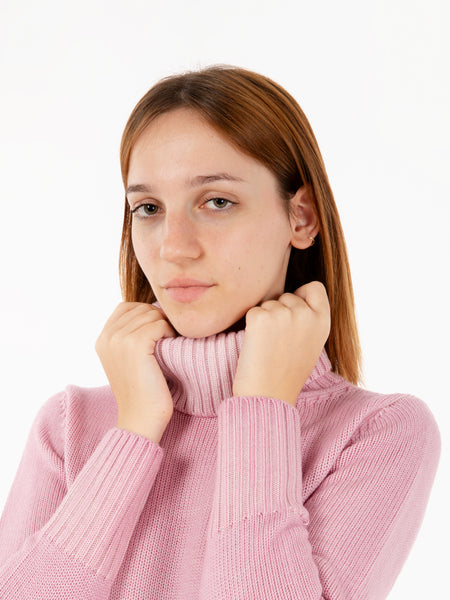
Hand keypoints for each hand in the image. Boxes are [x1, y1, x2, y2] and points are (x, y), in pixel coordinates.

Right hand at [95, 302, 176, 441]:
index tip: (157, 332)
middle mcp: (107, 337)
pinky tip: (171, 347)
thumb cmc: (142, 391)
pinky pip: (159, 323)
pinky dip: (170, 332)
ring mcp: (119, 339)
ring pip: (151, 314)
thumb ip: (131, 335)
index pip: (126, 307)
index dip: (146, 314)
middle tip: (167, 339)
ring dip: (165, 326)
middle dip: (158, 319)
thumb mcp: (128, 360)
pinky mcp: (135, 344)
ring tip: (168, 344)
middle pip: (140, 308)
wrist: (141, 419)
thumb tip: (153, 311)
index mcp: (102, 339)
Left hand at [232, 282, 330, 405]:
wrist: (268, 396)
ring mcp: (283, 314)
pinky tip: (257, 346)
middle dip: (280, 311)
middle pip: (287, 296)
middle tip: (278, 342)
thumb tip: (296, 298)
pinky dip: (251, 326)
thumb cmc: (287, 374)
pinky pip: (252, 311)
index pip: (315, 288)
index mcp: (323, 321)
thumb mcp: (311, 344)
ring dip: (265, 320)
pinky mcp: (260, 318)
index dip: (302, 296)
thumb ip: (309, 320)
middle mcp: (306, 314)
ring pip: (268, 304)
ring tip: (268, 347)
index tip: (294, 311)